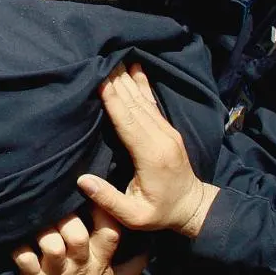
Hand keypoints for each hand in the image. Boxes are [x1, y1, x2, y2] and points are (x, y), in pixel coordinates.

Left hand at [13, 207, 148, 274]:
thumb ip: (132, 267)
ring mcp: (54, 271)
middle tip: (58, 214)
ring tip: (38, 228)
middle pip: (76, 234)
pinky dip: (20, 249)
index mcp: (99, 262)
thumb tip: (148, 248)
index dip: (103, 212)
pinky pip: (24, 257)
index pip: (109, 233)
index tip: (93, 196)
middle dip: (67, 221)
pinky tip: (19, 244)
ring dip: (43, 234)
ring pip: (50, 244)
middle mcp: (77, 264)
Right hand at [78, 63, 218, 237]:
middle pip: (134, 103)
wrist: (193, 208)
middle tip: (99, 58)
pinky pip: (151, 102)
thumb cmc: (160, 213)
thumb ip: (108, 199)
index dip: (112, 98)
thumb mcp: (134, 217)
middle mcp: (161, 137)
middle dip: (116, 81)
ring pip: (142, 99)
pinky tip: (135, 68)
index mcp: (150, 154)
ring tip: (113, 57)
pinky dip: (142, 83)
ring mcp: (166, 131)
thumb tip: (82, 181)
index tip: (97, 78)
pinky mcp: (167, 129)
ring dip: (126, 78)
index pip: (127, 120)